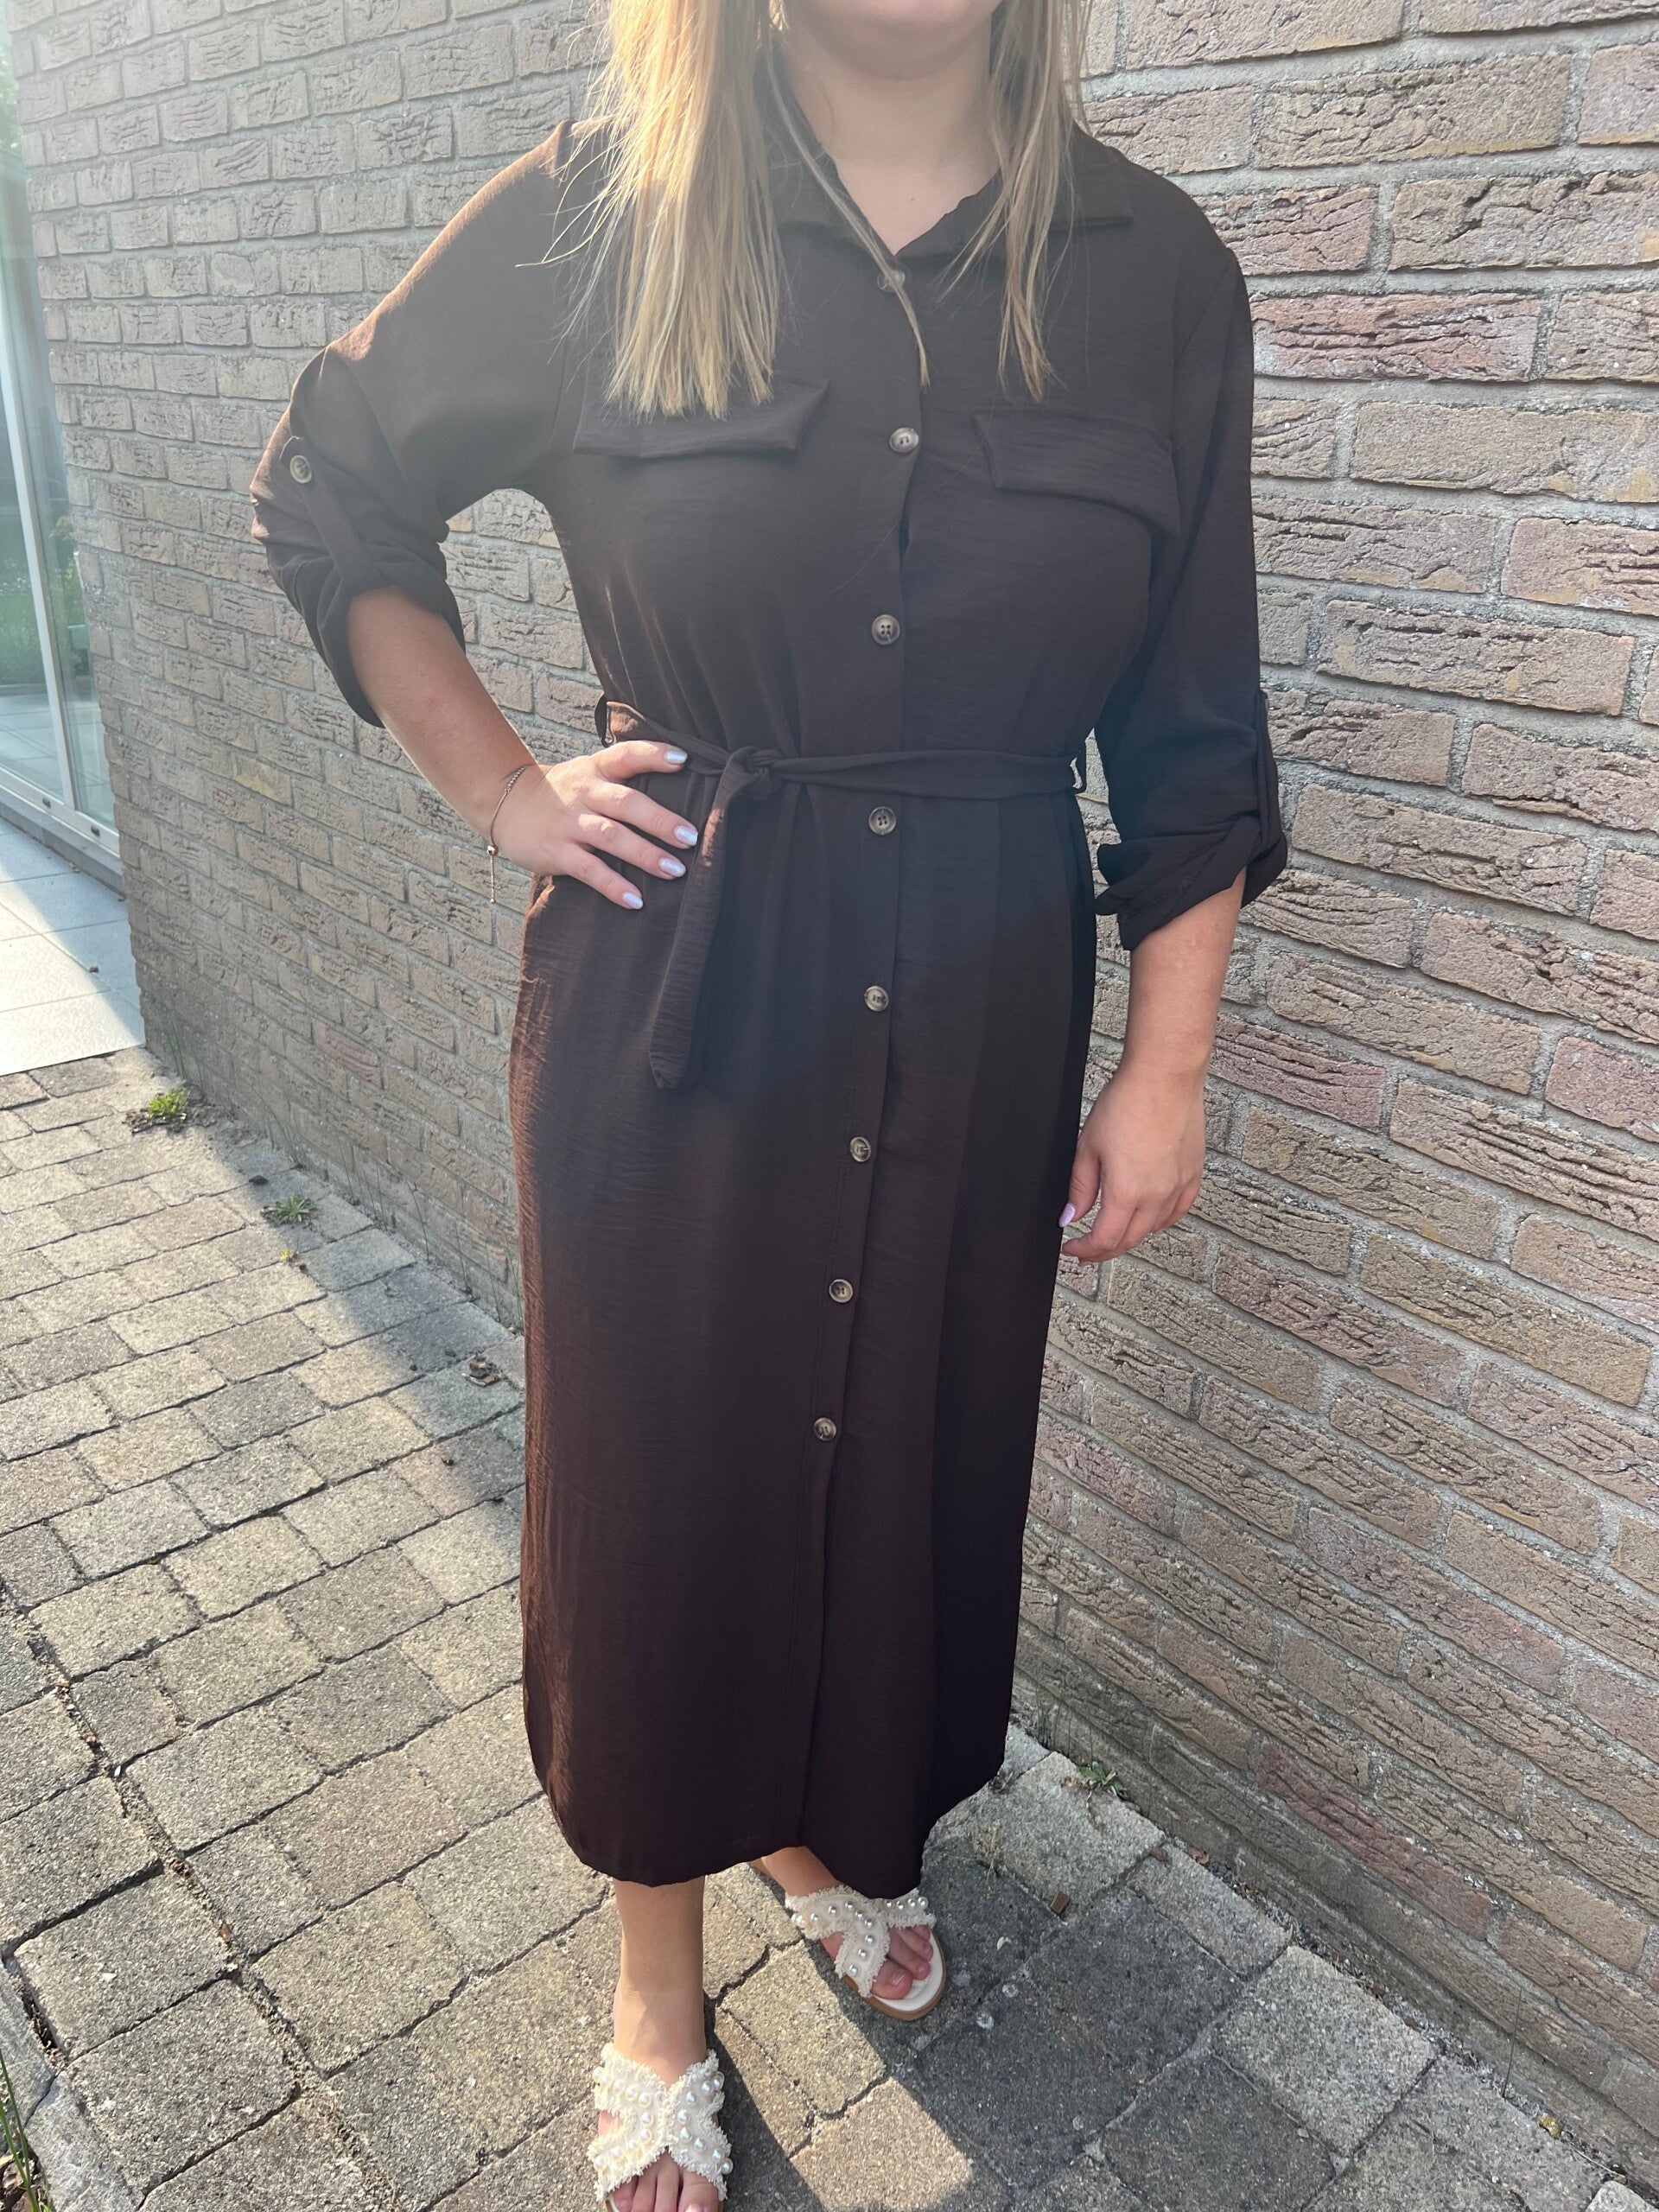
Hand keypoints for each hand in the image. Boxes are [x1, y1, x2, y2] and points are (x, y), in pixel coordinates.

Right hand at [492, 738, 697, 909]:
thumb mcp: (588, 774)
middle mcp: (585, 793)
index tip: (683, 759)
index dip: (654, 755)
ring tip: (675, 871)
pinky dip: (613, 886)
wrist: (505, 804)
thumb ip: (622, 778)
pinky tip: (635, 901)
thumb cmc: (562, 793)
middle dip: (660, 820)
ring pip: (611, 837)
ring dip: (645, 854)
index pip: (626, 755)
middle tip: (690, 837)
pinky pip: (588, 869)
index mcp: (596, 771)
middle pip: (626, 803)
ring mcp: (570, 823)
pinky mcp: (557, 851)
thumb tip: (677, 783)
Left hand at [1061, 1060, 1206, 1262]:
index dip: (1084, 1251)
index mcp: (1127, 1192)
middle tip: (1087, 1251)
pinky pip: (1178, 1211)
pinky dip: (1160, 1221)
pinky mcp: (1193, 1174)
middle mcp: (1157, 1195)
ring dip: (1130, 1236)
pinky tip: (1149, 1219)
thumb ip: (1080, 1188)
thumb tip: (1072, 1216)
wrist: (1164, 1077)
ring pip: (1153, 1228)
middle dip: (1104, 1251)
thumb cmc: (1126, 1103)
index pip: (1104, 1240)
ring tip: (1113, 1234)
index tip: (1072, 1249)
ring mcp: (1178, 1186)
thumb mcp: (1088, 1147)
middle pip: (1129, 1240)